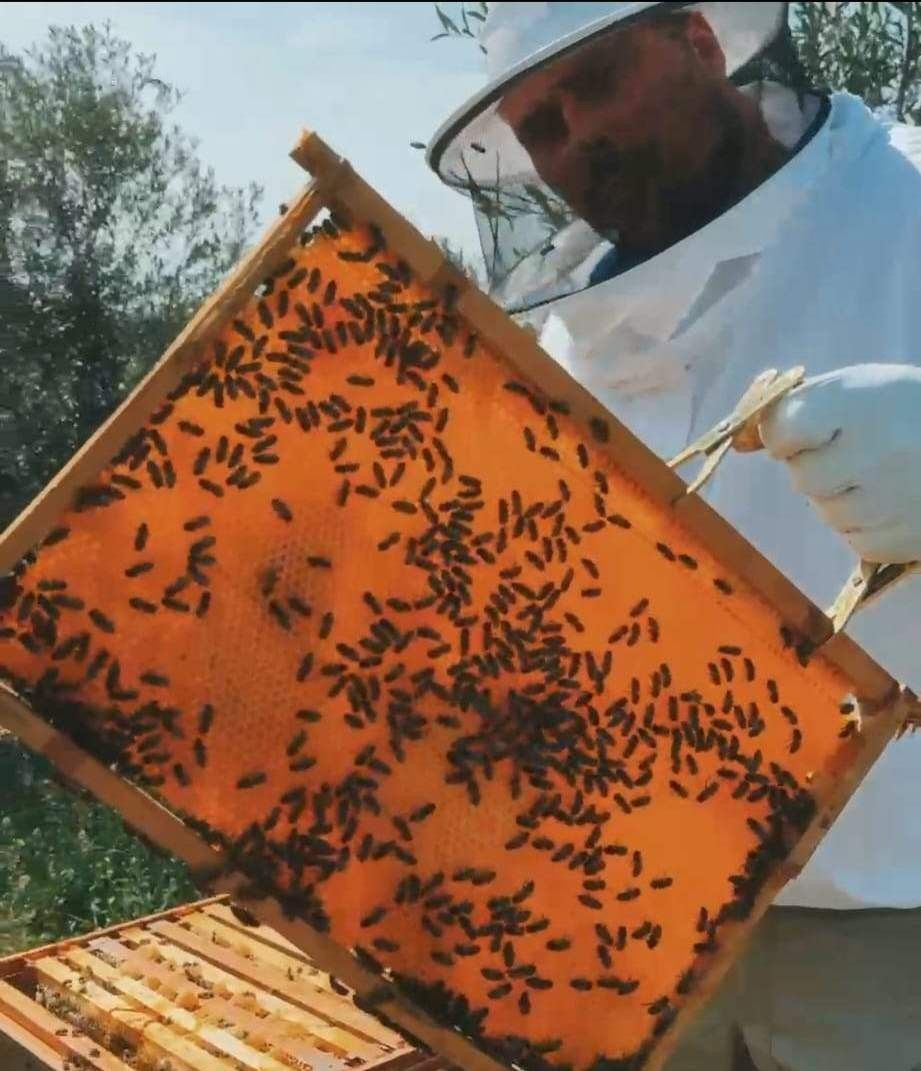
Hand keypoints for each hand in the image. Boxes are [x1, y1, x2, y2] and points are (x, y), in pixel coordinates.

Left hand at [758, 364, 920, 563]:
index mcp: (858, 402)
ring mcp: (892, 499)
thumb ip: (796, 409)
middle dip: (819, 466)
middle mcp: (875, 451)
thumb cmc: (906, 408)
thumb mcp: (856, 388)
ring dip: (843, 497)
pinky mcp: (905, 538)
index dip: (788, 434)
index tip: (810, 430)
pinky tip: (896, 499)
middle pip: (804, 477)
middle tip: (859, 450)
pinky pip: (857, 539)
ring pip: (829, 512)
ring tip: (884, 473)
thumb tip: (738, 442)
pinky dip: (868, 524)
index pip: (783, 428)